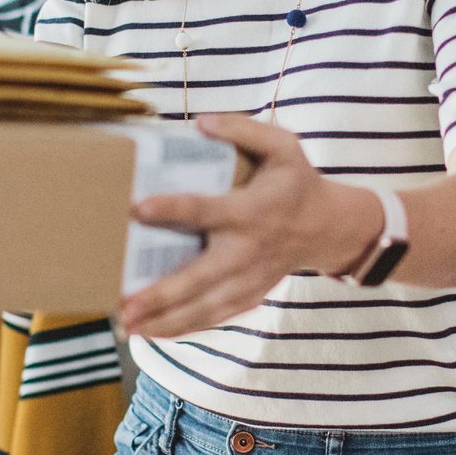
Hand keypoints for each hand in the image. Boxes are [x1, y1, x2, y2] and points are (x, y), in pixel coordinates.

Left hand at [120, 114, 379, 338]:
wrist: (330, 227)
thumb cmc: (297, 183)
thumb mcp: (283, 146)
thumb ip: (244, 130)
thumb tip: (201, 122)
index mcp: (251, 211)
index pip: (206, 210)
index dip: (173, 208)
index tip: (138, 208)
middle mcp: (247, 250)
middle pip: (199, 277)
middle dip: (162, 294)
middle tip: (125, 305)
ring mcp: (249, 279)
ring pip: (203, 307)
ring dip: (165, 320)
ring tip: (128, 325)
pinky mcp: (250, 296)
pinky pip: (213, 317)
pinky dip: (183, 328)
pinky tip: (152, 333)